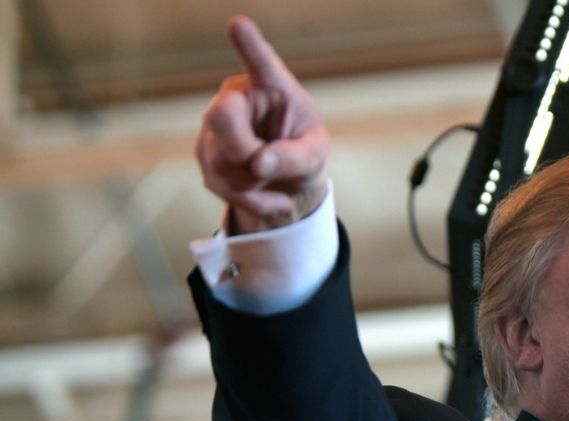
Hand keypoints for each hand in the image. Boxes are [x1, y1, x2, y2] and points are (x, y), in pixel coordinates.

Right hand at [195, 15, 329, 232]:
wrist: (290, 183)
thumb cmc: (306, 153)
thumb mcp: (314, 157)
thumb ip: (293, 158)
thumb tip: (258, 165)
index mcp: (271, 86)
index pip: (260, 63)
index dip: (249, 45)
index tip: (240, 24)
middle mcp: (236, 97)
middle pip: (221, 118)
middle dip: (246, 153)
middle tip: (267, 167)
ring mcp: (214, 126)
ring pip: (221, 160)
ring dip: (255, 185)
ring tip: (277, 181)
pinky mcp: (206, 155)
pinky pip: (222, 185)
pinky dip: (251, 201)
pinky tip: (270, 197)